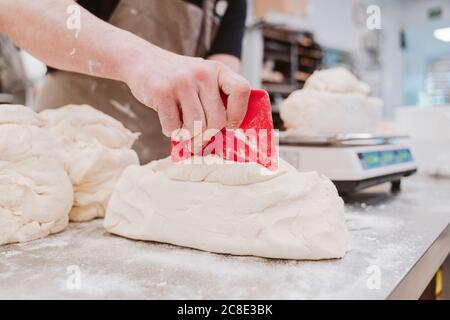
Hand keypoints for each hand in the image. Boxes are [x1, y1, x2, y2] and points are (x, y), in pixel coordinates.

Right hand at [124, 46, 250, 138]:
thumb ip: (215, 99)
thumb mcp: (202, 78)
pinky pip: (174, 127)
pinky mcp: (161, 92)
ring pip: (196, 126)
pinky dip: (172, 132)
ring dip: (190, 137)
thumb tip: (227, 137)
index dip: (238, 113)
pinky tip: (170, 123)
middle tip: (200, 139)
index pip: (241, 90)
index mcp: (217, 70)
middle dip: (208, 136)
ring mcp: (181, 81)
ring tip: (185, 133)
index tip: (229, 125)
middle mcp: (202, 73)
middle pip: (217, 119)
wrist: (141, 60)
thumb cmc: (178, 79)